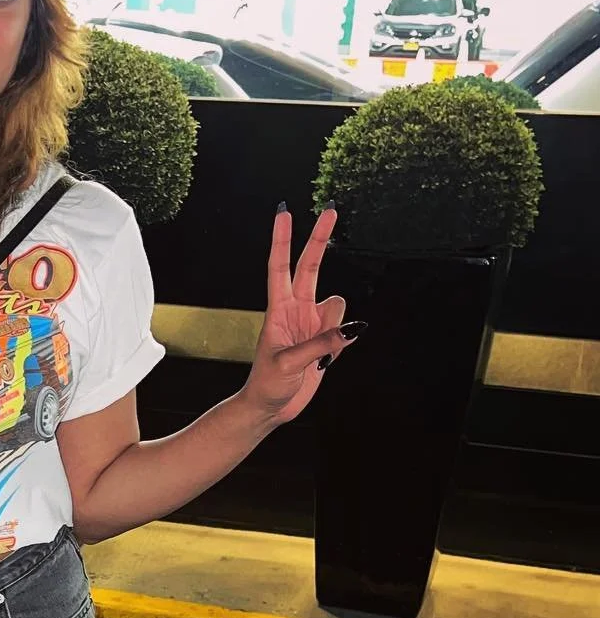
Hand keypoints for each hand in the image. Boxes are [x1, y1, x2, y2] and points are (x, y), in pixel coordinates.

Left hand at [240, 204, 361, 427]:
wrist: (270, 407)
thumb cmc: (267, 385)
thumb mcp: (287, 364)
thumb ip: (319, 344)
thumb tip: (351, 328)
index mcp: (278, 310)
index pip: (280, 267)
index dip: (283, 240)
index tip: (285, 213)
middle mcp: (296, 310)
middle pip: (310, 266)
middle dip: (320, 239)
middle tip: (330, 210)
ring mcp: (312, 323)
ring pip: (338, 306)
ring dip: (335, 326)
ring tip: (317, 356)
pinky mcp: (326, 339)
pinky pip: (345, 330)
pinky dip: (342, 342)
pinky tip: (327, 360)